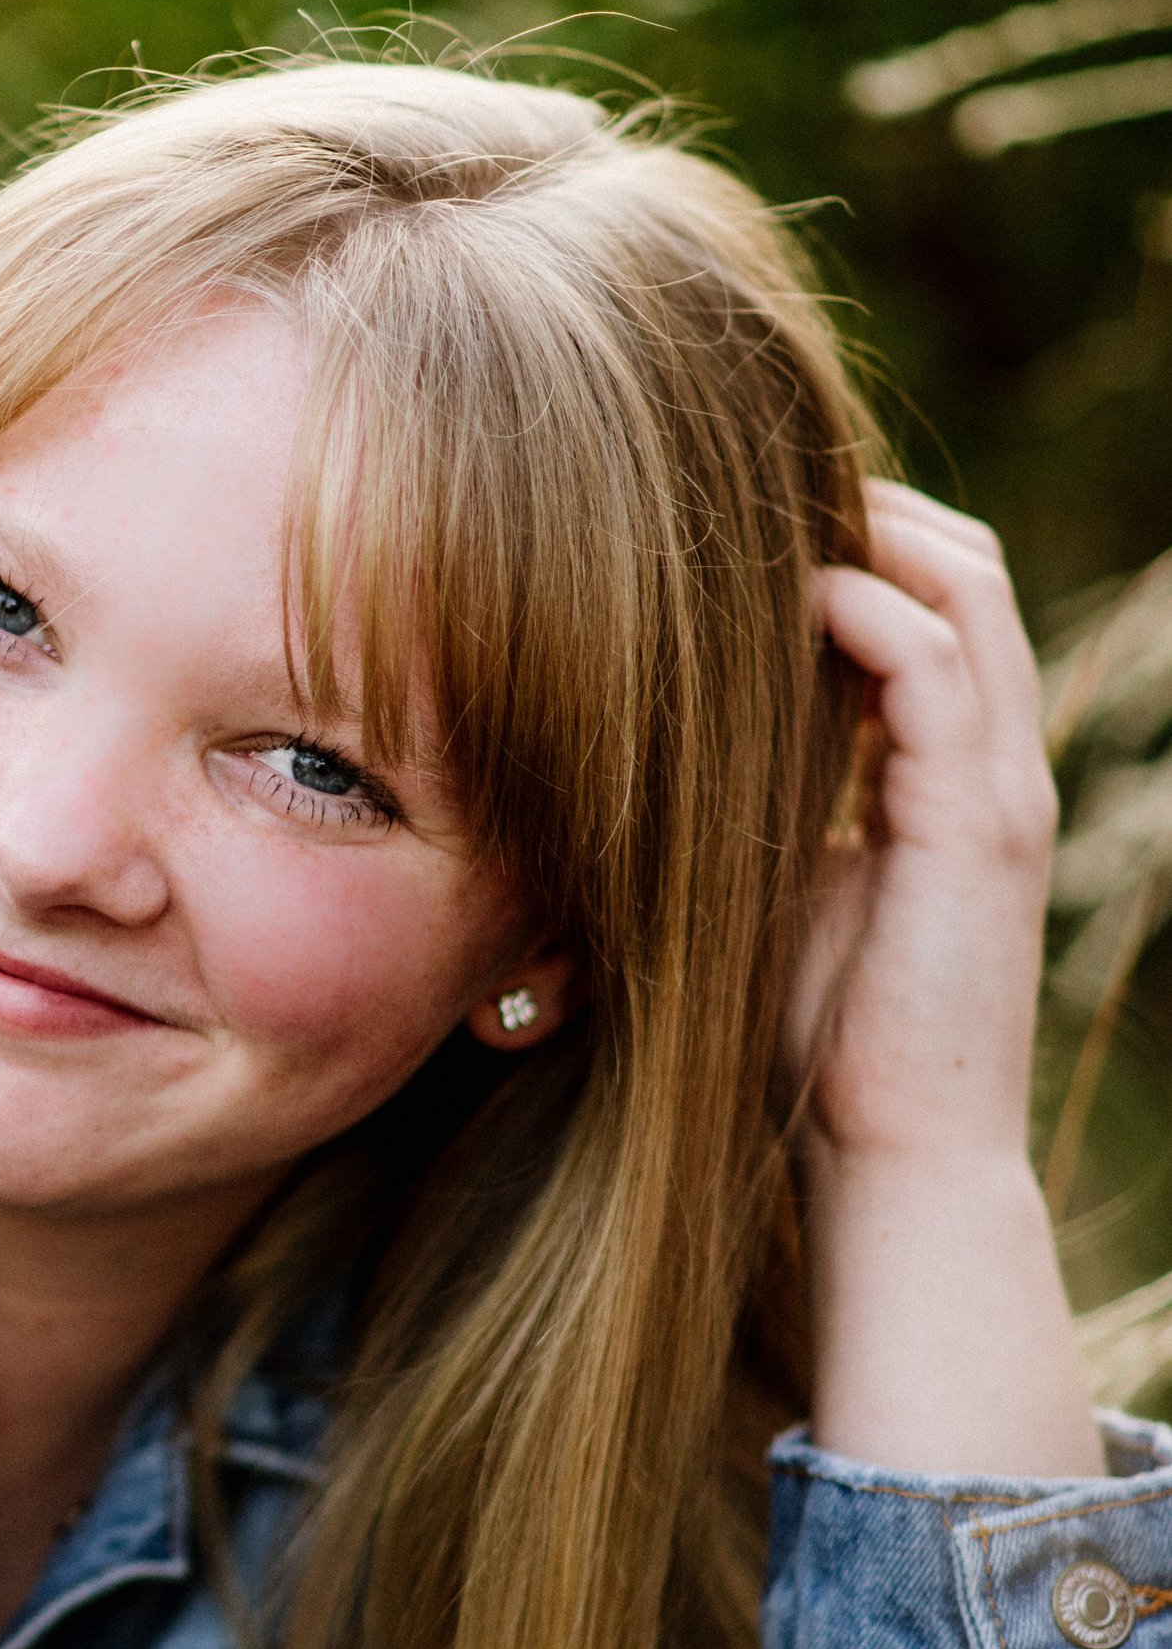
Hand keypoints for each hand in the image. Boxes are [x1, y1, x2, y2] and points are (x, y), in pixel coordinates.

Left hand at [787, 482, 1055, 1171]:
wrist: (892, 1153)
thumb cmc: (817, 1038)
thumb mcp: (777, 882)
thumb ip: (759, 798)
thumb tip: (650, 736)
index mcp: (953, 770)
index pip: (934, 601)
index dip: (855, 542)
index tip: (741, 524)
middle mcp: (993, 761)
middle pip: (964, 565)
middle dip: (868, 509)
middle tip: (750, 494)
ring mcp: (998, 786)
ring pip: (965, 591)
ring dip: (867, 535)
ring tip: (761, 522)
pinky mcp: (978, 825)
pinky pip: (934, 669)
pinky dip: (862, 612)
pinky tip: (780, 604)